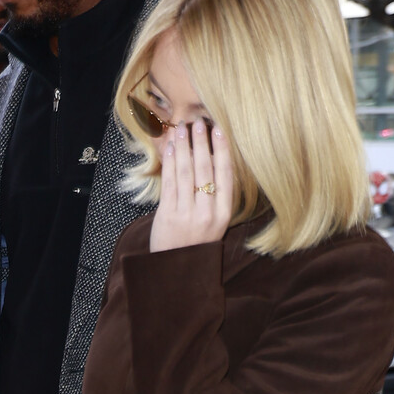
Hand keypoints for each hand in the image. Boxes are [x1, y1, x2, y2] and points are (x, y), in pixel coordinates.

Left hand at [149, 120, 233, 254]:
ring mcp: (186, 214)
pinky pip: (170, 182)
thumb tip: (212, 159)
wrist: (177, 270)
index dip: (223, 151)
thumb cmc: (197, 243)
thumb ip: (215, 197)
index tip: (220, 131)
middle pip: (206, 170)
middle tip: (199, 124)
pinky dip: (171, 162)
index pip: (225, 176)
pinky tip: (171, 148)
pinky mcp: (168, 215)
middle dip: (202, 143)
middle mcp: (207, 214)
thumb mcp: (214, 223)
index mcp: (223, 215)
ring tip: (183, 129)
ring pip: (186, 173)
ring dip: (184, 147)